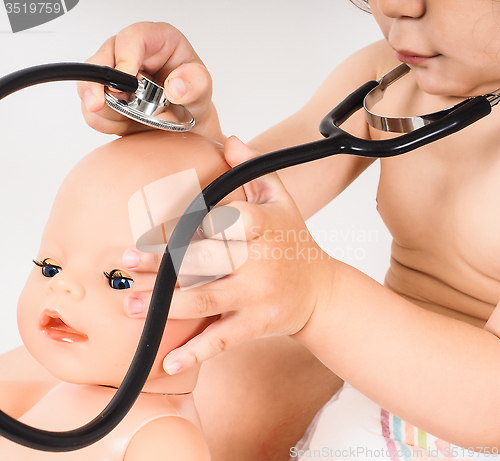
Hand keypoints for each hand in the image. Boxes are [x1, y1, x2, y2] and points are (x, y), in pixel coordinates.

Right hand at [77, 22, 223, 141]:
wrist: (186, 121)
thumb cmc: (191, 96)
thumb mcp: (202, 88)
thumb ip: (195, 84)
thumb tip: (175, 86)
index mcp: (155, 40)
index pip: (132, 38)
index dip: (125, 58)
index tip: (128, 81)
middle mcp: (130, 53)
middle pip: (101, 58)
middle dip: (100, 84)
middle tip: (107, 102)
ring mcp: (114, 74)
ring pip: (90, 85)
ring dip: (106, 108)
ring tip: (130, 117)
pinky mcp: (104, 95)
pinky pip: (91, 109)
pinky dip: (105, 121)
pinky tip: (125, 122)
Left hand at [121, 137, 336, 373]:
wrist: (322, 291)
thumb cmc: (293, 241)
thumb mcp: (281, 201)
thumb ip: (254, 171)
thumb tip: (230, 140)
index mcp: (263, 225)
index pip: (222, 221)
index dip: (188, 226)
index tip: (151, 229)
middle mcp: (261, 260)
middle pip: (206, 261)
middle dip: (163, 266)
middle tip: (126, 266)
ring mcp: (259, 296)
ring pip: (207, 300)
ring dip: (166, 306)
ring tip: (131, 306)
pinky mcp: (259, 325)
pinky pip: (223, 339)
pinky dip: (195, 353)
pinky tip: (167, 364)